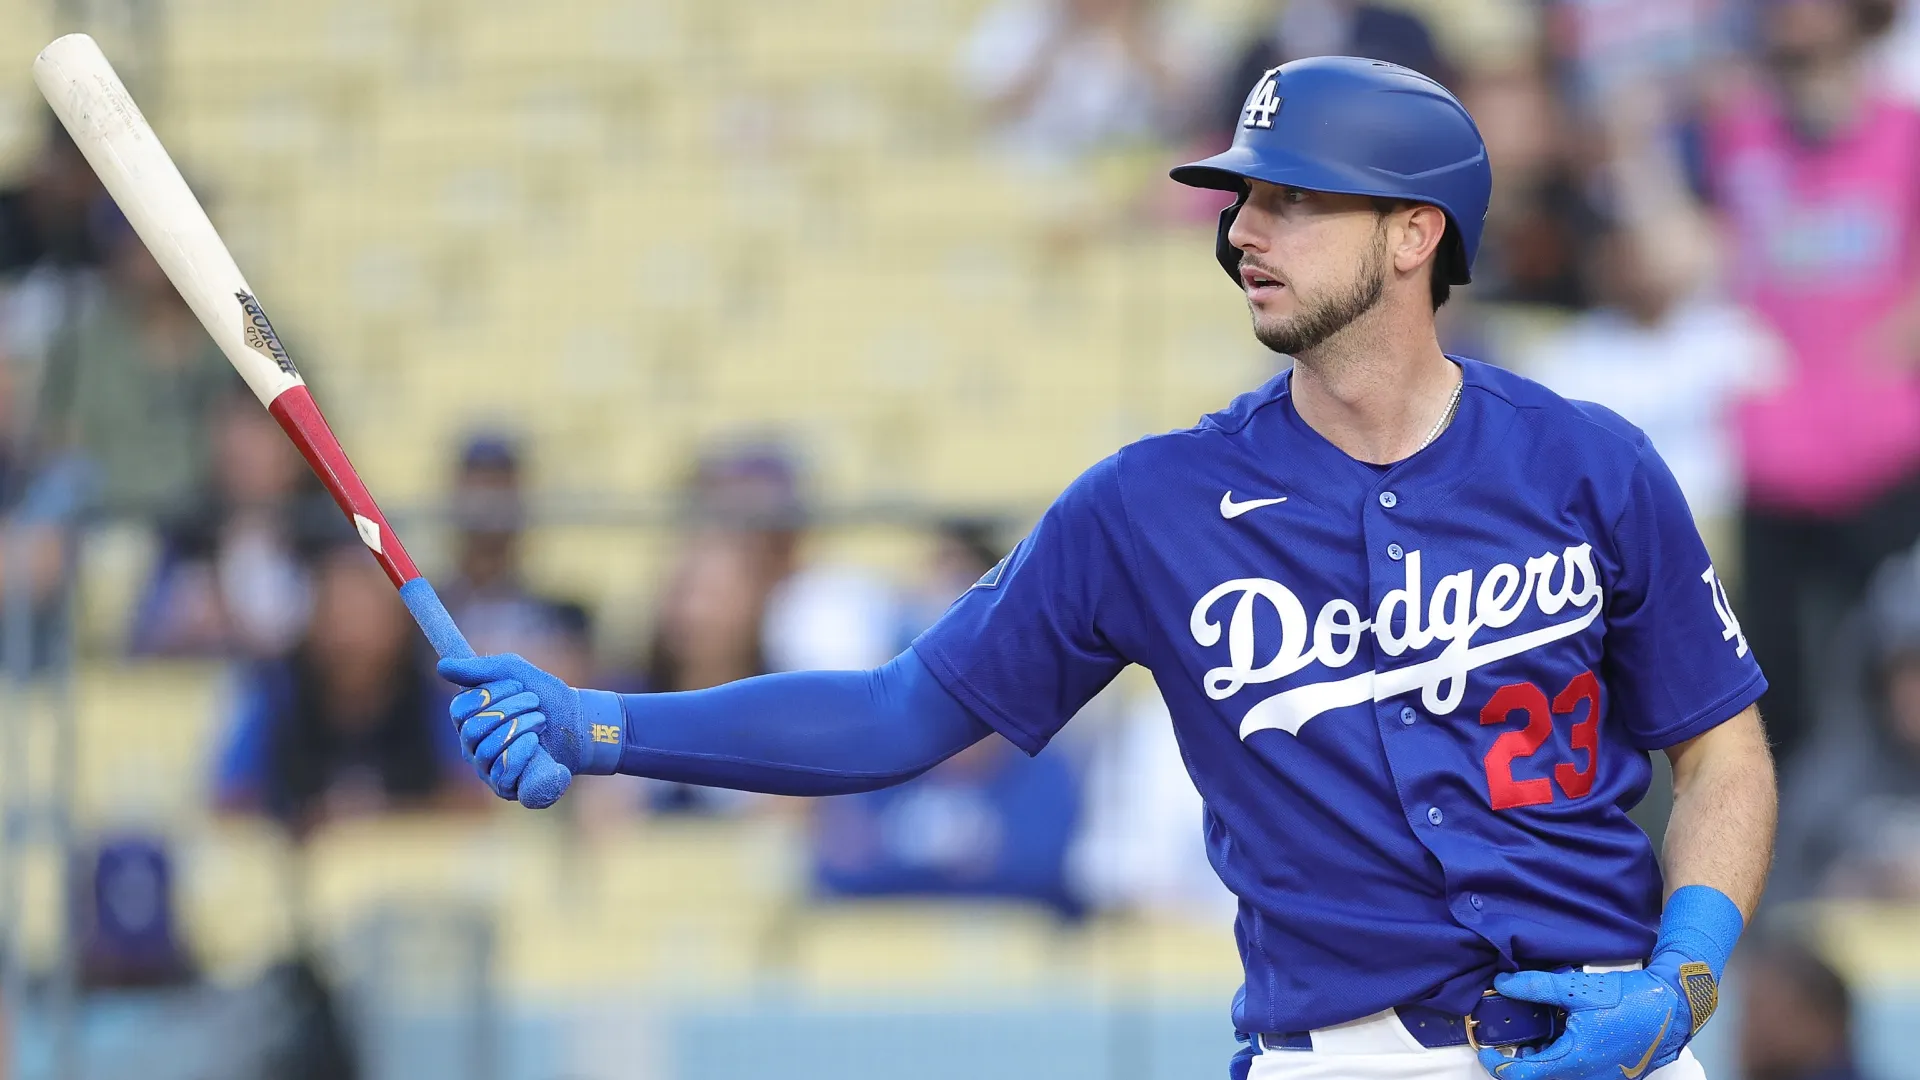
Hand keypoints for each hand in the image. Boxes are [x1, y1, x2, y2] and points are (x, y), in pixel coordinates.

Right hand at [439, 653, 589, 808]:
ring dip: (519, 729)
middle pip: (472, 730)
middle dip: (509, 710)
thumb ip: (480, 669)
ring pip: (486, 752)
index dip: (489, 695)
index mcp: (470, 718)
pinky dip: (520, 755)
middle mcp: (473, 746)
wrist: (581, 723)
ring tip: (541, 721)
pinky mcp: (506, 788)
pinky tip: (535, 743)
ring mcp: (487, 769)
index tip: (516, 684)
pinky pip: (501, 776)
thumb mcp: (515, 672)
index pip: (459, 709)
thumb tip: (442, 666)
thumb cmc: (547, 697)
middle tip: (535, 702)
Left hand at [1476, 962, 1709, 1079]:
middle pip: (1540, 1078)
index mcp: (1575, 1062)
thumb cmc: (1630, 1000)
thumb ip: (1535, 988)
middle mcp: (1588, 1079)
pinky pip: (1578, 1073)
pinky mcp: (1613, 1076)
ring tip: (1539, 1032)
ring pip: (1559, 1076)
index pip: (1523, 1076)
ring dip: (1544, 1059)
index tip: (1486, 1050)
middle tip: (1513, 1037)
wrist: (1674, 1008)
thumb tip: (1502, 983)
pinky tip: (1564, 1034)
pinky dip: (1563, 1059)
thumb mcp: (1577, 991)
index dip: (1498, 1065)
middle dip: (1522, 1060)